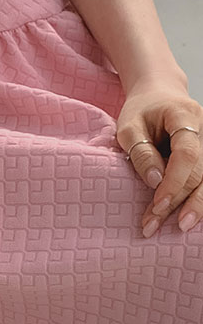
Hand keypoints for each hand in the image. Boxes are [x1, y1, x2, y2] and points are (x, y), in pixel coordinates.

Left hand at [117, 79, 202, 236]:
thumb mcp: (128, 126)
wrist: (158, 95)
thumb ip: (140, 151)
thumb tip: (155, 181)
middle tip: (155, 224)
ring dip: (192, 205)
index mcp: (185, 116)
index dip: (174, 182)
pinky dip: (196, 198)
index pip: (187, 154)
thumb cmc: (141, 110)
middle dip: (179, 201)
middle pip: (200, 172)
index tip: (158, 204)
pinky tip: (189, 216)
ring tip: (178, 228)